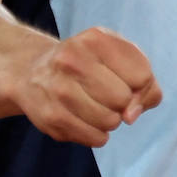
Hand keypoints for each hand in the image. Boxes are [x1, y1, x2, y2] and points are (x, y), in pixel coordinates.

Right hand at [12, 26, 162, 146]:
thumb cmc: (86, 65)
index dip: (142, 86)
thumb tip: (133, 114)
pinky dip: (97, 134)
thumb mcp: (116, 56)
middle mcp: (74, 59)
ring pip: (111, 121)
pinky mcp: (51, 117)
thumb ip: (144, 82)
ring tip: (94, 107)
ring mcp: (59, 88)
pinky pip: (95, 138)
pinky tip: (84, 120)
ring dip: (110, 120)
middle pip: (124, 99)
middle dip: (123, 103)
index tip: (128, 84)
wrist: (31, 71)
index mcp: (95, 38)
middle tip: (106, 95)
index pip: (142, 75)